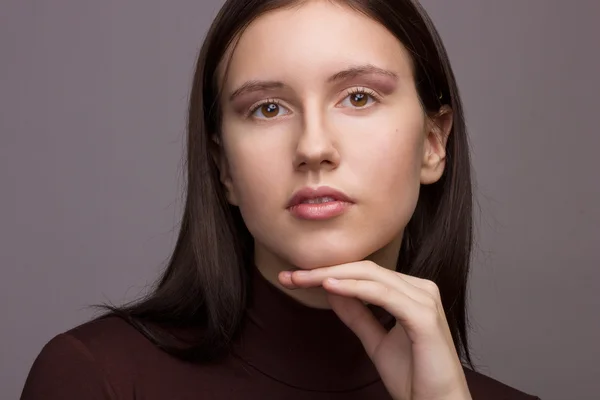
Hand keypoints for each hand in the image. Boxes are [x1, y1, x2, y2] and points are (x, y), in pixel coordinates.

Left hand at [279, 261, 471, 399]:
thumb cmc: (414, 377)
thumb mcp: (376, 341)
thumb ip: (357, 314)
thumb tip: (333, 290)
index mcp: (411, 292)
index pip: (364, 273)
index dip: (329, 272)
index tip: (295, 278)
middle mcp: (420, 289)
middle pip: (365, 269)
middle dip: (324, 271)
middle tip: (291, 276)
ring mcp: (424, 299)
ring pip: (371, 277)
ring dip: (332, 276)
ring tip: (303, 279)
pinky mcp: (423, 316)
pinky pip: (382, 294)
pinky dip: (354, 288)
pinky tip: (330, 288)